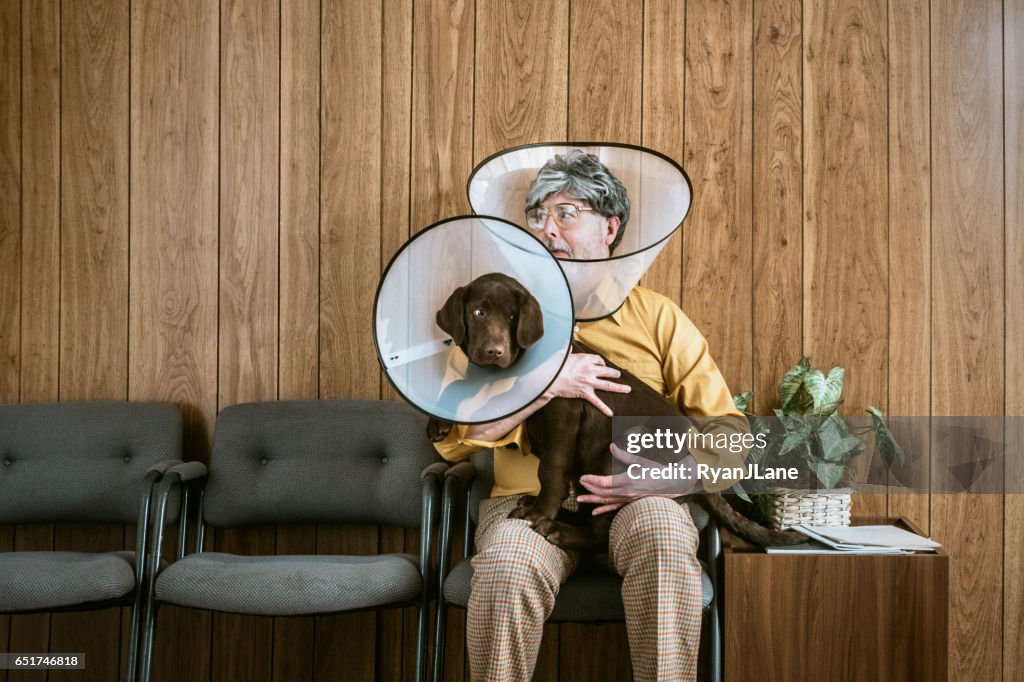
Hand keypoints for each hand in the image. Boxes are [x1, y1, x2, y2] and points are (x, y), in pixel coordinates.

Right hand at [546, 352, 629, 416]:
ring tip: (627, 389)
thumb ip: (566, 350)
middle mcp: (590, 370)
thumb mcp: (562, 355)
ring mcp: (589, 382)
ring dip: (618, 387)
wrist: (550, 378)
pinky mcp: (585, 392)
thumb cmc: (555, 366)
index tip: (602, 364)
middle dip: (614, 373)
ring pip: (607, 385)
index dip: (601, 362)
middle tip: (618, 374)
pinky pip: (596, 401)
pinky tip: (611, 413)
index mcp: (585, 359)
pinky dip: (604, 408)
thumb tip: (566, 345)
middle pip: (607, 371)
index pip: (598, 360)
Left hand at [578, 443, 697, 514]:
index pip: (604, 482)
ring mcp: (628, 499)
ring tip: (579, 500)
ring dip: (592, 500)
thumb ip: (624, 456)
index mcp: (627, 480)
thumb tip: (611, 446)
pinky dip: (603, 510)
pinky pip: (614, 508)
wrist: (672, 485)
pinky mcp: (630, 503)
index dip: (591, 480)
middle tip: (579, 483)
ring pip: (606, 501)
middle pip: (602, 493)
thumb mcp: (641, 461)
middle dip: (589, 488)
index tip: (582, 477)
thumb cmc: (657, 471)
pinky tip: (594, 512)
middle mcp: (626, 492)